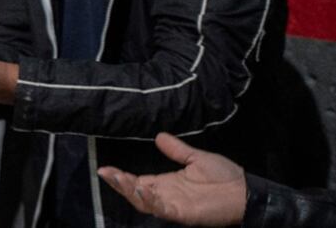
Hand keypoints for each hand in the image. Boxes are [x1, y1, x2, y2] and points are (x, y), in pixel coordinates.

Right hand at [97, 132, 246, 225]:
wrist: (245, 190)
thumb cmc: (224, 176)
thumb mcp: (197, 158)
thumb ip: (177, 150)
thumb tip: (159, 136)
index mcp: (166, 183)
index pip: (137, 181)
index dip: (121, 176)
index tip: (105, 168)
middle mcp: (166, 195)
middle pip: (135, 193)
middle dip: (119, 183)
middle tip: (105, 172)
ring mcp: (173, 205)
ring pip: (143, 202)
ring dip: (128, 191)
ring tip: (116, 178)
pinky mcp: (183, 213)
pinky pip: (162, 209)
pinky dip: (150, 201)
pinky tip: (141, 189)